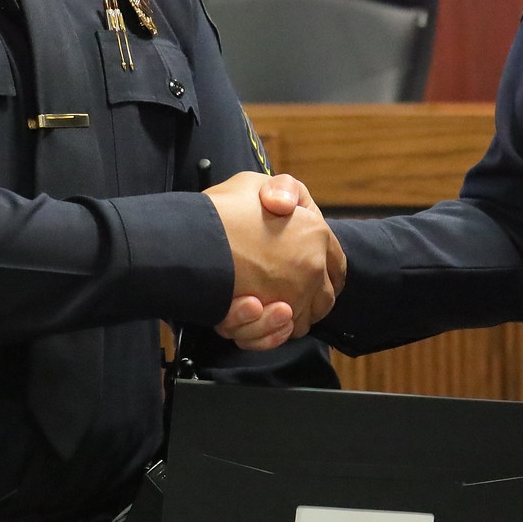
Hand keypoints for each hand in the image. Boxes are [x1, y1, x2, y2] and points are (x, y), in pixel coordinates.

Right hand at [205, 172, 342, 346]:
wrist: (186, 240)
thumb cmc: (219, 210)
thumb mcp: (254, 184)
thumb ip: (282, 191)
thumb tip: (286, 206)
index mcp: (315, 233)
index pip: (336, 265)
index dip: (324, 272)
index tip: (310, 276)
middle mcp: (311, 268)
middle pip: (323, 300)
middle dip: (306, 299)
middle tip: (282, 292)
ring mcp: (291, 296)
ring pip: (297, 323)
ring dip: (280, 318)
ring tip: (258, 302)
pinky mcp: (265, 319)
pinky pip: (273, 337)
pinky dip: (266, 333)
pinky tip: (251, 310)